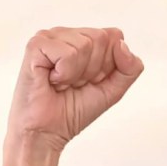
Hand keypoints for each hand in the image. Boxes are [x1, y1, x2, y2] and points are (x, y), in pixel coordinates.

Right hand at [6, 27, 143, 151]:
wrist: (47, 132)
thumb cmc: (73, 110)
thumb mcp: (113, 90)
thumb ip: (130, 68)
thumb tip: (122, 44)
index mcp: (85, 38)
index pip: (115, 36)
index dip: (108, 65)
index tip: (91, 81)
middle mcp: (68, 33)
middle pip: (101, 38)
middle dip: (93, 69)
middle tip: (74, 84)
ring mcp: (50, 37)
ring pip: (85, 45)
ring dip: (77, 74)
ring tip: (61, 83)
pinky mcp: (36, 45)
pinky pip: (67, 54)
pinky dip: (63, 74)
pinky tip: (51, 80)